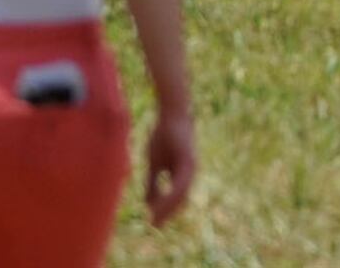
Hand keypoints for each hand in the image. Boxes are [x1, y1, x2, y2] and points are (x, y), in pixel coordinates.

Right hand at [144, 109, 198, 225]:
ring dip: (168, 207)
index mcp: (182, 173)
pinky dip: (170, 195)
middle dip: (167, 212)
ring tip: (156, 217)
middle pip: (180, 199)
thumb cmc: (163, 136)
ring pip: (181, 194)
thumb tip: (148, 203)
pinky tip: (160, 202)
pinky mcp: (188, 160)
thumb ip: (153, 182)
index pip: (176, 197)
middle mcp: (189, 172)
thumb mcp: (155, 163)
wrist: (170, 115)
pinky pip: (180, 183)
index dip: (166, 210)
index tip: (154, 222)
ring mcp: (191, 166)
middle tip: (155, 224)